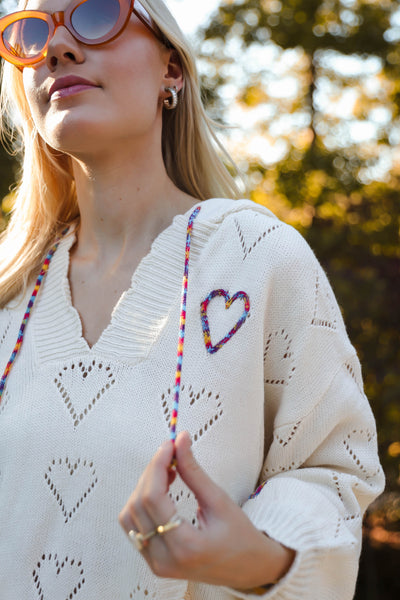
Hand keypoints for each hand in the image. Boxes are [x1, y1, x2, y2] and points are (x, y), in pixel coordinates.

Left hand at [119, 431, 294, 589]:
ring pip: (130, 515)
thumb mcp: (220, 501)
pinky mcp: (152, 561)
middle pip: (138, 504)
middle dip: (152, 471)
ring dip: (144, 486)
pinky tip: (161, 489)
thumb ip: (193, 471)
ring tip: (168, 472)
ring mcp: (155, 563)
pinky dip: (141, 502)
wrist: (248, 569)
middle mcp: (164, 559)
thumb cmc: (240, 536)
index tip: (169, 445)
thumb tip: (180, 439)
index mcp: (186, 546)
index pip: (153, 498)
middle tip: (171, 452)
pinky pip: (134, 527)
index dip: (157, 465)